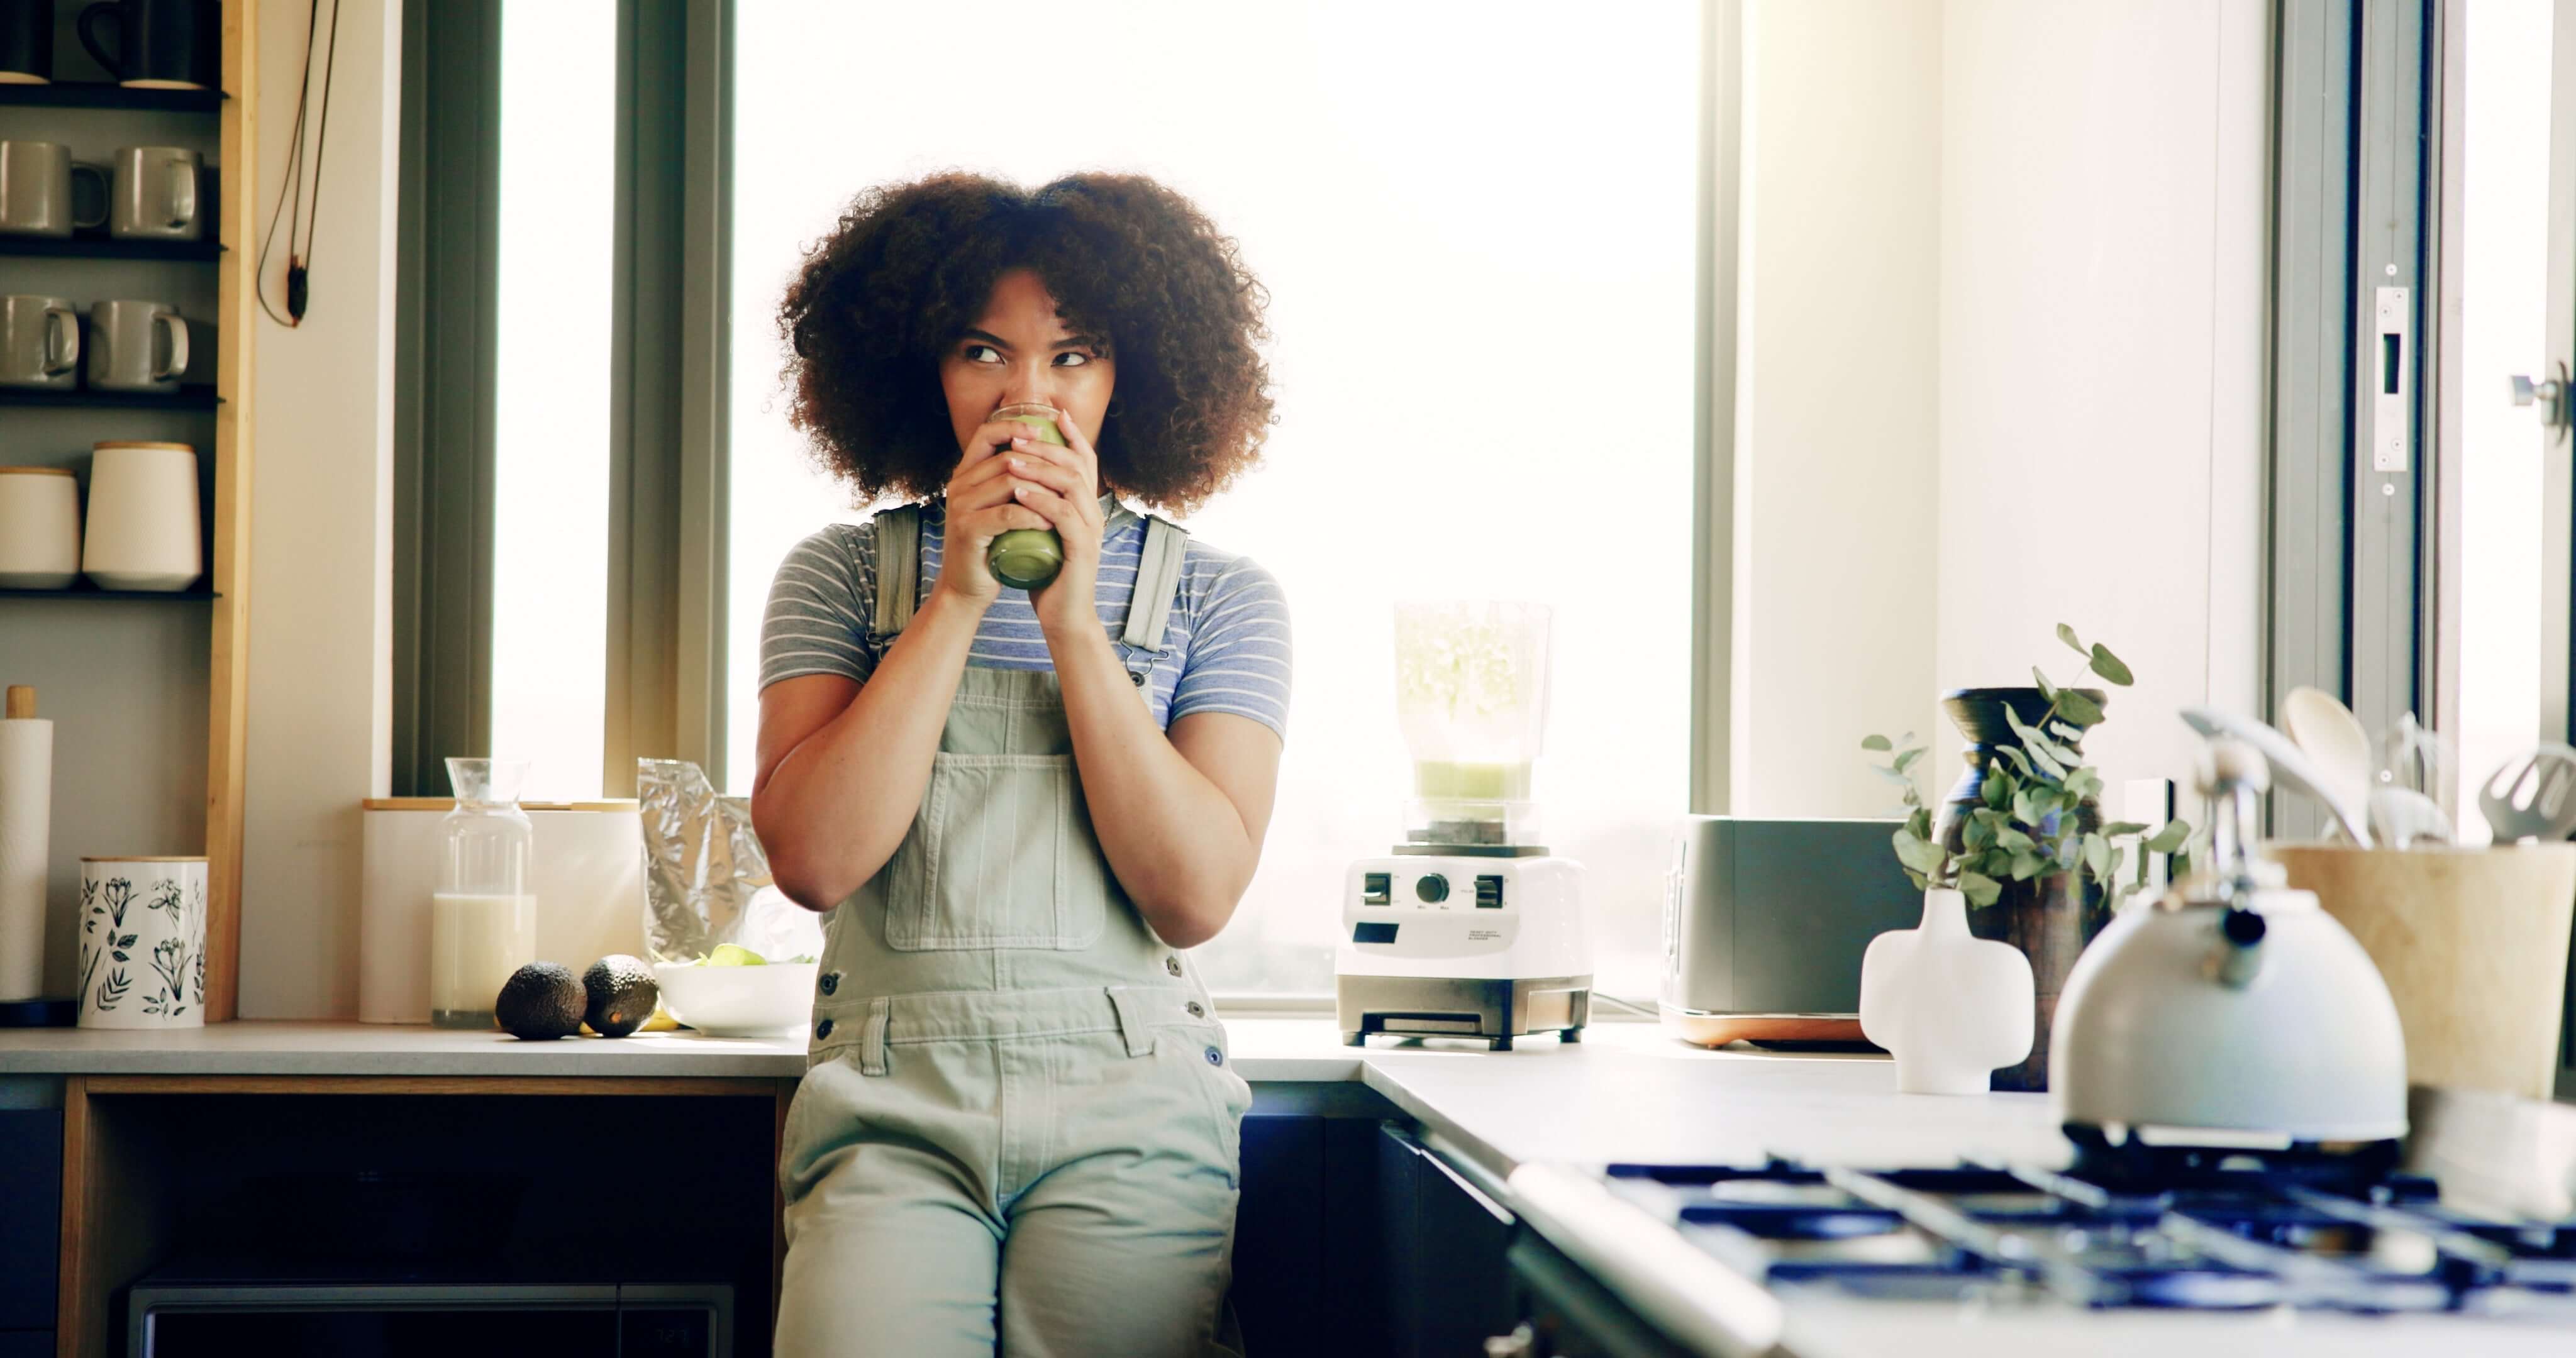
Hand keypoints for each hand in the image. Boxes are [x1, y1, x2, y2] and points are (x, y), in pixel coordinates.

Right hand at [929, 413, 1061, 608]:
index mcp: (965, 475)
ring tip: (1064, 503)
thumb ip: (1010, 483)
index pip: (986, 433)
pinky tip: (1050, 524)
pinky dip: (1034, 516)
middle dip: (1042, 465)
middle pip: (1007, 457)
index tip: (1043, 430)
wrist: (967, 588)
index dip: (1015, 426)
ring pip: (1009, 482)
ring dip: (1043, 491)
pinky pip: (1008, 513)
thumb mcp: (998, 508)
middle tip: (1068, 479)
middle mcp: (959, 485)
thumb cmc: (990, 547)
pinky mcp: (968, 529)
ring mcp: (961, 506)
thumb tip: (1044, 457)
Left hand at [998, 412, 1106, 636]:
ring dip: (1040, 468)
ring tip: (1012, 459)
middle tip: (1018, 436)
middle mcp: (1094, 515)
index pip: (1086, 462)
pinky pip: (1063, 515)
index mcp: (1088, 508)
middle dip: (1047, 446)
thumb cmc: (1050, 577)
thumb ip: (1041, 510)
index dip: (1073, 435)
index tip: (1053, 414)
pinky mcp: (1081, 550)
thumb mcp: (1045, 534)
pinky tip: (1019, 491)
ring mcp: (1091, 532)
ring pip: (1071, 485)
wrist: (1064, 618)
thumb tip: (1019, 483)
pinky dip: (1040, 499)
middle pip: (1078, 466)